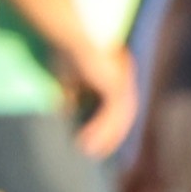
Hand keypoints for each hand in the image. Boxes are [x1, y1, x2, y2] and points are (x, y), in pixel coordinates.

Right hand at [71, 44, 140, 160]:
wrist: (69, 38)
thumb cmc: (66, 52)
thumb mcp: (68, 79)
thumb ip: (71, 94)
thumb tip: (66, 111)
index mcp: (116, 73)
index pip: (119, 105)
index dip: (111, 125)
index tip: (99, 140)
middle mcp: (124, 76)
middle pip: (124, 114)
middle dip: (113, 135)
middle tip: (99, 152)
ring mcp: (122, 80)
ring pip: (119, 117)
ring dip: (106, 136)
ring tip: (91, 151)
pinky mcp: (115, 85)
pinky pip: (110, 114)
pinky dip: (100, 129)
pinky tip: (87, 140)